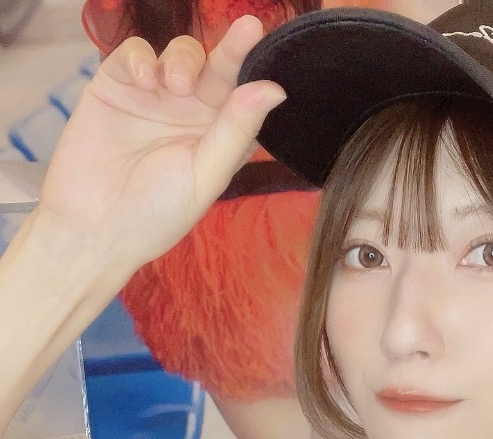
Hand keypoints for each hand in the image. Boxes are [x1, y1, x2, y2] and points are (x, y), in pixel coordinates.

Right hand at [38, 16, 284, 272]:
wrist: (94, 229)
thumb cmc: (156, 215)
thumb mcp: (205, 176)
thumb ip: (236, 131)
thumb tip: (275, 90)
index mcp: (218, 138)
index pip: (244, 97)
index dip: (254, 69)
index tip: (264, 42)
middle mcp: (190, 114)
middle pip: (216, 69)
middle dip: (230, 50)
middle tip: (244, 31)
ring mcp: (153, 97)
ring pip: (179, 54)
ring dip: (184, 59)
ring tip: (175, 85)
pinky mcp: (115, 86)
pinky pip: (133, 54)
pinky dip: (140, 57)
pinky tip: (143, 80)